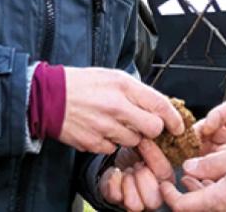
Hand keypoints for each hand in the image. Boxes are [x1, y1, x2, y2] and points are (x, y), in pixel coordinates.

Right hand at [60, 67, 182, 153]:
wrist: (48, 97)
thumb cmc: (82, 84)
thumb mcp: (112, 76)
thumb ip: (136, 91)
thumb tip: (157, 106)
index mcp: (124, 87)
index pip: (160, 105)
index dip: (173, 118)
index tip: (177, 126)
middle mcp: (117, 107)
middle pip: (152, 128)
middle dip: (152, 129)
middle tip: (144, 125)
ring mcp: (105, 127)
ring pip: (133, 141)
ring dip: (129, 135)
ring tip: (113, 123)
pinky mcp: (94, 143)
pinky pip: (113, 148)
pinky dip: (110, 142)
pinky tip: (100, 129)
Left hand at [100, 141, 174, 210]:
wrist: (119, 161)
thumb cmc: (138, 154)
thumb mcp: (147, 145)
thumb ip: (154, 142)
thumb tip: (155, 127)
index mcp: (167, 182)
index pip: (165, 175)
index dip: (154, 158)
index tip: (144, 142)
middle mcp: (155, 198)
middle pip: (153, 201)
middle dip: (142, 177)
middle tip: (136, 164)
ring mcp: (137, 204)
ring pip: (134, 204)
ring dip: (128, 182)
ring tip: (127, 170)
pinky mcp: (117, 202)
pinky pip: (115, 196)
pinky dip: (113, 180)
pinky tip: (116, 171)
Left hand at [160, 145, 225, 211]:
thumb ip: (209, 163)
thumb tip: (188, 166)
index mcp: (218, 199)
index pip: (182, 206)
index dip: (168, 194)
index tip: (163, 182)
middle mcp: (223, 209)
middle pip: (191, 206)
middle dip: (179, 191)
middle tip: (172, 177)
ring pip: (204, 203)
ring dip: (194, 190)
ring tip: (190, 174)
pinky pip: (217, 202)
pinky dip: (209, 190)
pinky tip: (210, 177)